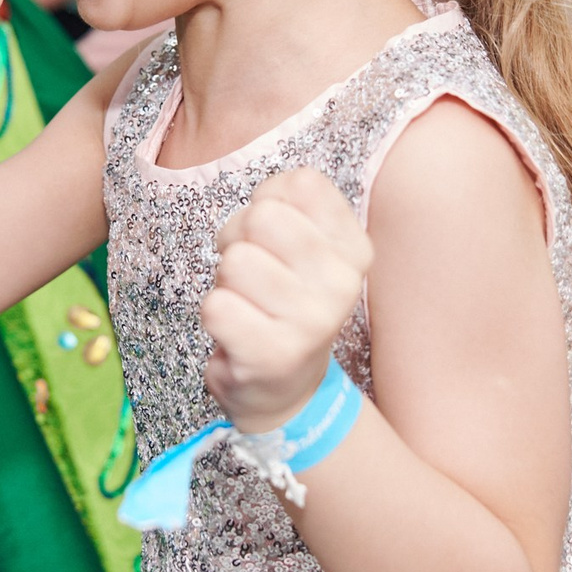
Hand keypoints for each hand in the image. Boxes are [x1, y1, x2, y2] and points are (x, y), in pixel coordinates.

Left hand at [201, 170, 372, 432]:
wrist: (286, 388)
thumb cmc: (285, 300)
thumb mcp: (307, 245)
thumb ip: (292, 203)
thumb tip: (268, 200)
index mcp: (356, 248)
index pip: (302, 183)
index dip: (270, 199)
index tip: (274, 235)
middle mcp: (343, 284)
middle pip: (262, 217)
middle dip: (240, 238)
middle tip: (251, 273)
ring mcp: (311, 322)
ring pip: (235, 261)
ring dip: (227, 280)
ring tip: (247, 303)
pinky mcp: (272, 354)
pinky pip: (215, 305)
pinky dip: (215, 314)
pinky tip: (239, 331)